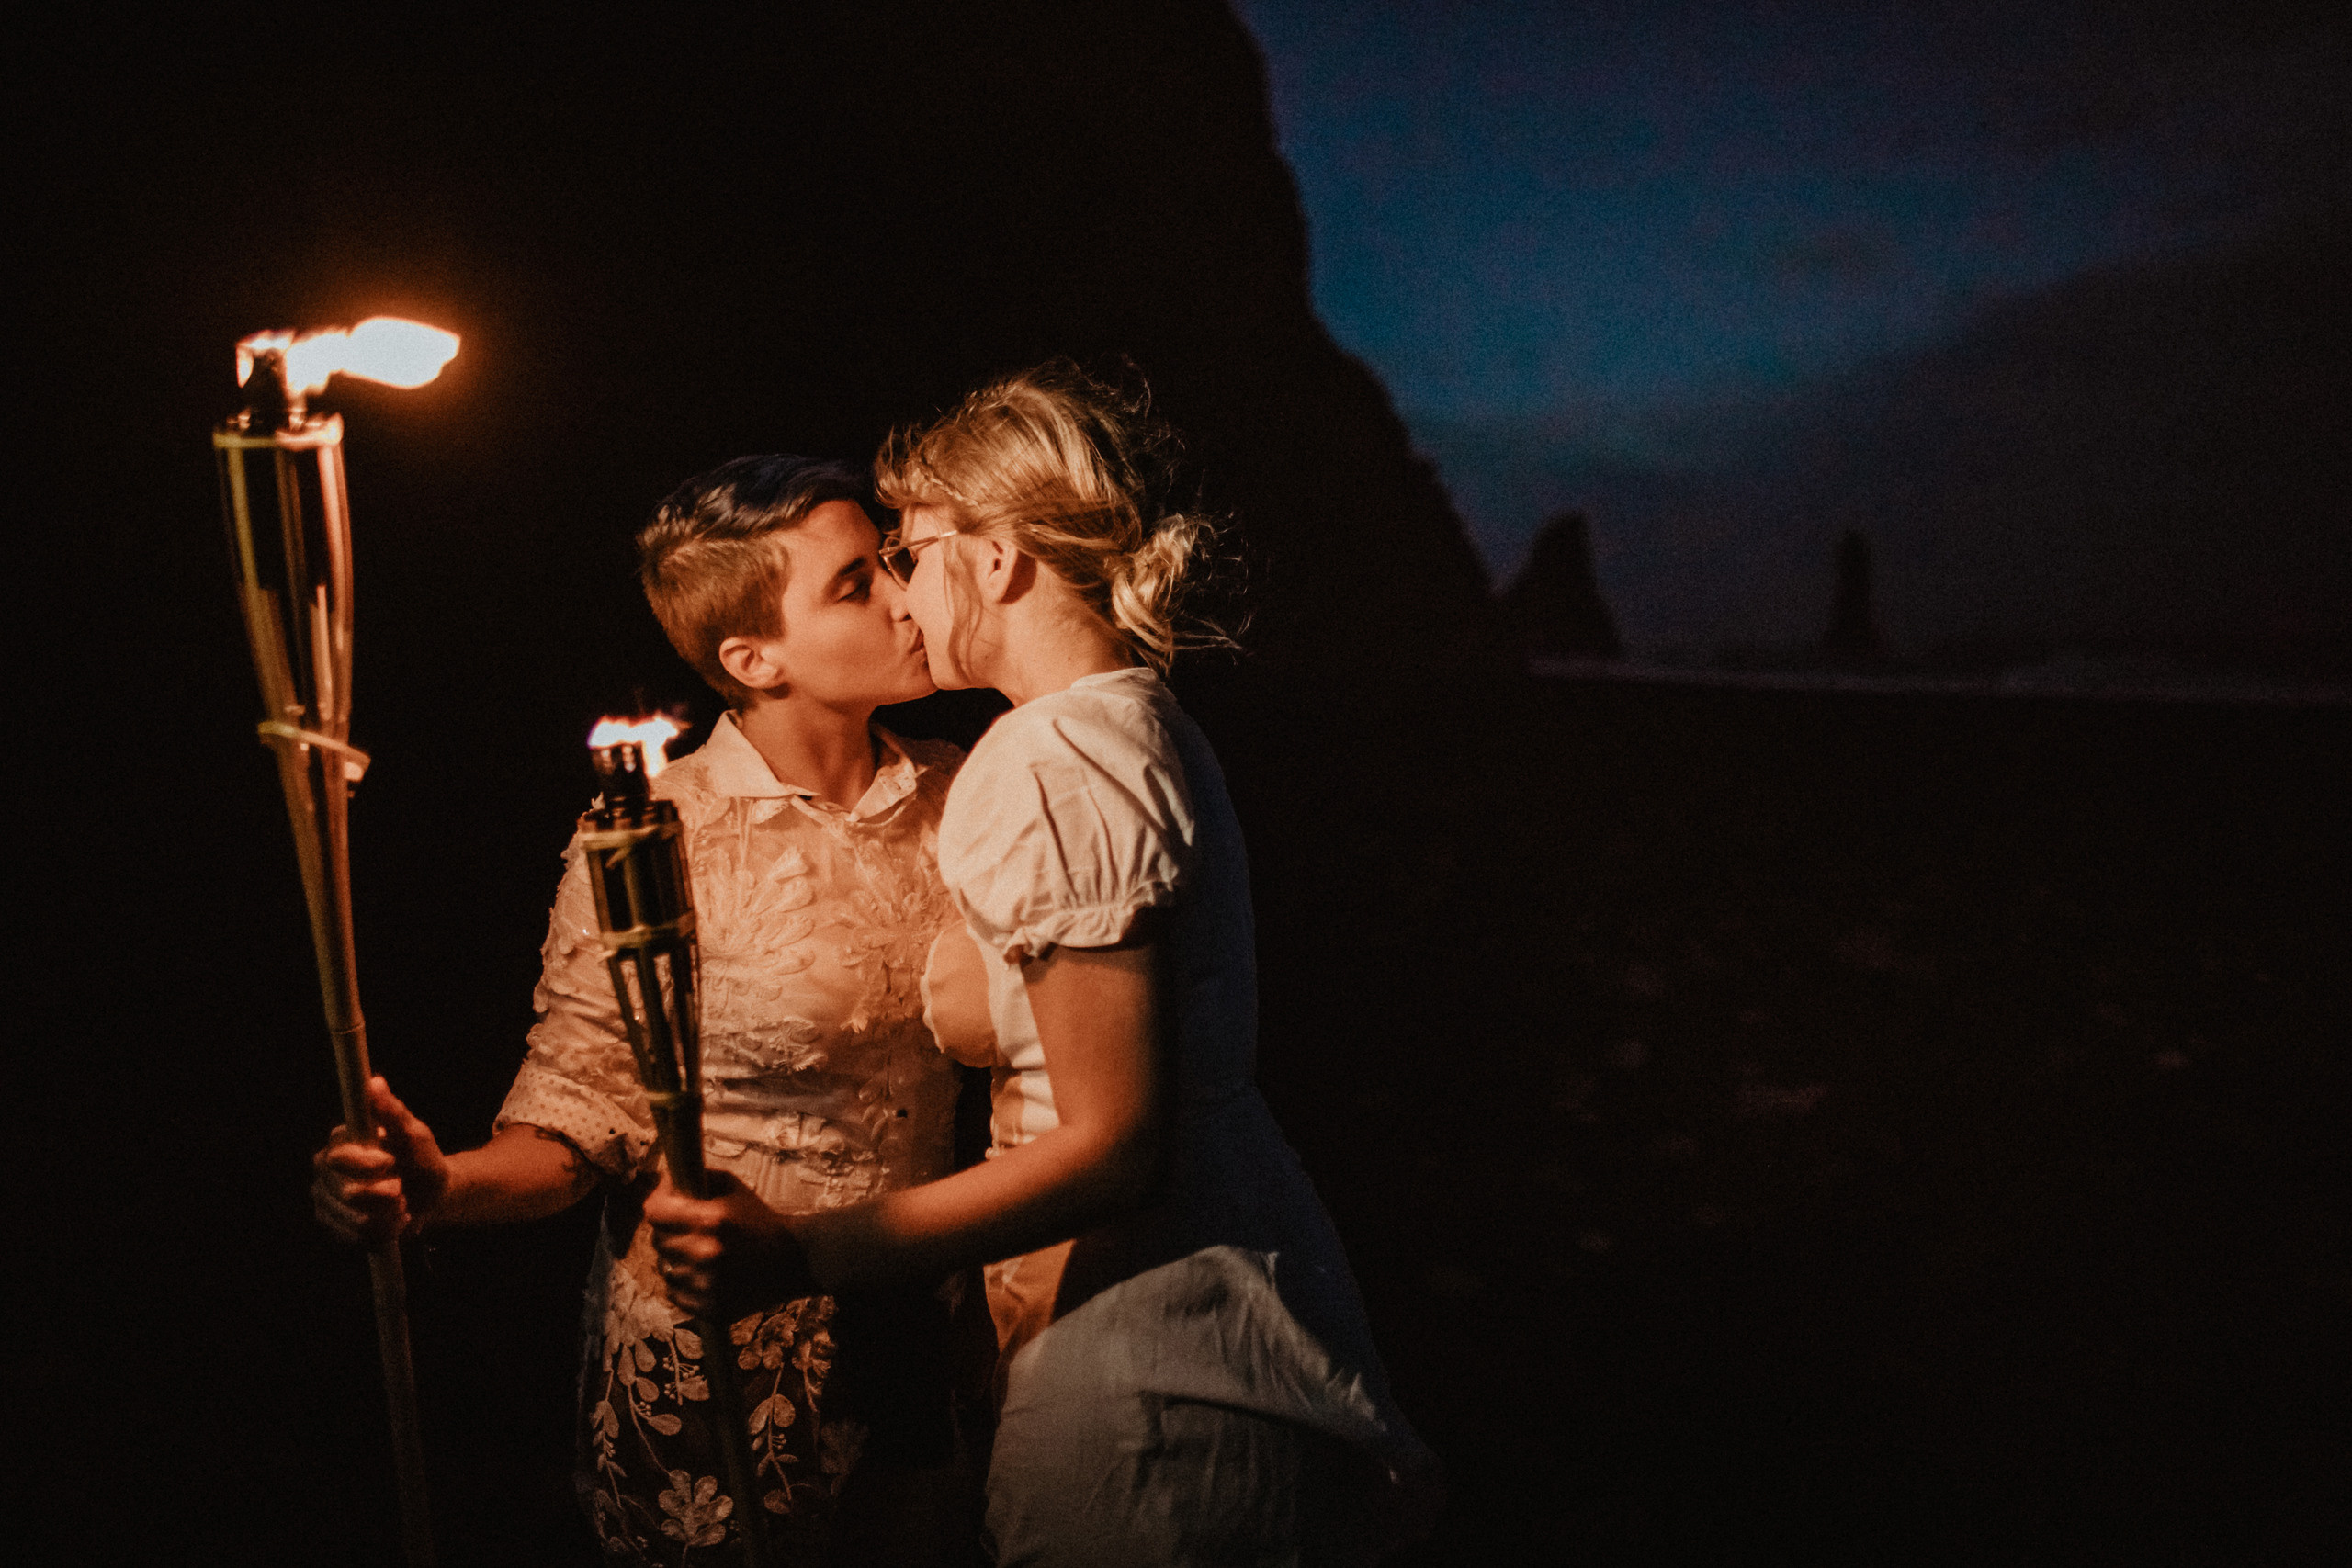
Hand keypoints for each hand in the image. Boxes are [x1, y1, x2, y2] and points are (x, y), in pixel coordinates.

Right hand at [311, 1076, 451, 1245]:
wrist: (429, 1195)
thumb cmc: (421, 1158)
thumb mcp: (415, 1134)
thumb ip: (393, 1113)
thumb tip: (375, 1082)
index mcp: (340, 1142)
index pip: (339, 1158)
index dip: (364, 1165)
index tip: (389, 1162)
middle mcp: (325, 1170)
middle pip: (346, 1193)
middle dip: (382, 1195)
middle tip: (400, 1188)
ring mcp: (325, 1199)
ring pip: (353, 1219)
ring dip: (387, 1215)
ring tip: (401, 1204)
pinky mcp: (333, 1224)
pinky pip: (355, 1237)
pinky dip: (382, 1232)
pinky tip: (393, 1221)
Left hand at [644, 1166, 816, 1319]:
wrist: (794, 1260)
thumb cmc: (760, 1219)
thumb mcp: (733, 1188)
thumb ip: (699, 1178)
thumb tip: (666, 1180)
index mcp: (711, 1219)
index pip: (654, 1212)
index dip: (658, 1205)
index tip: (664, 1205)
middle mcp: (706, 1253)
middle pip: (658, 1241)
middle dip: (670, 1233)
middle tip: (689, 1231)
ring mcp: (707, 1285)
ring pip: (665, 1269)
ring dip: (678, 1261)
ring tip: (701, 1256)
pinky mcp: (710, 1308)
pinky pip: (675, 1293)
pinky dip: (684, 1285)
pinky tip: (705, 1276)